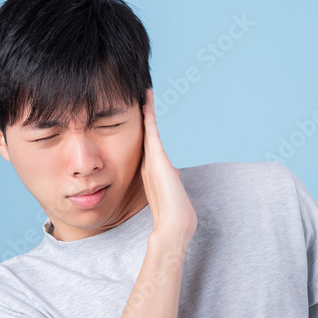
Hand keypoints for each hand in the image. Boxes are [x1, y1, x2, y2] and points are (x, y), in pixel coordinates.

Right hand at [139, 87, 197, 241]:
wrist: (173, 225)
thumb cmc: (176, 217)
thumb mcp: (174, 199)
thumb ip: (172, 189)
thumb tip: (174, 182)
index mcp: (153, 173)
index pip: (149, 147)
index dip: (147, 130)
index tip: (144, 115)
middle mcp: (150, 165)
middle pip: (146, 135)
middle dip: (144, 116)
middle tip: (141, 95)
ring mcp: (152, 161)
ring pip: (147, 130)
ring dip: (146, 111)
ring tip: (144, 92)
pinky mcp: (156, 159)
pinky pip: (151, 131)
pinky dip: (149, 115)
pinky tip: (147, 100)